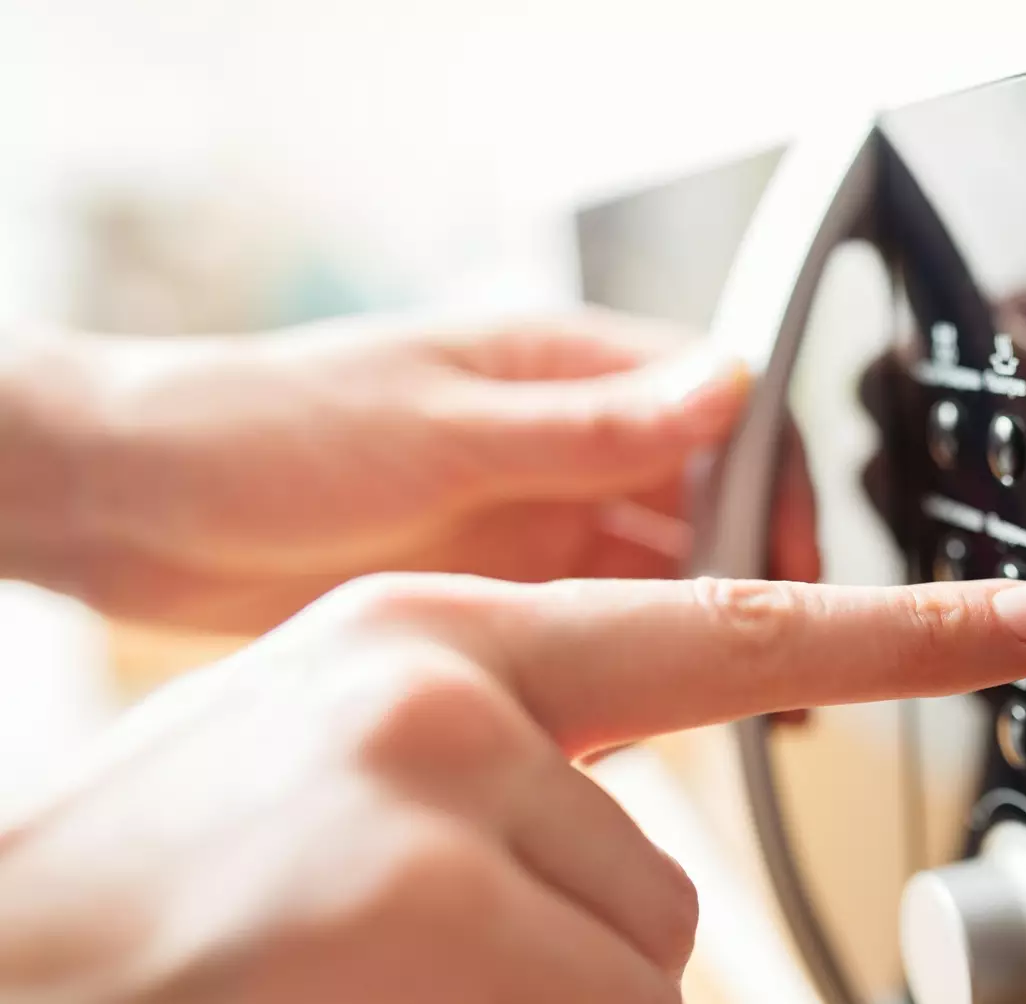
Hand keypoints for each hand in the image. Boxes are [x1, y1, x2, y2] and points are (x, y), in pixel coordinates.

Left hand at [0, 310, 817, 632]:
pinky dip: (630, 650)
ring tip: (728, 682)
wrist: (138, 508)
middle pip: (701, 493)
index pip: (714, 405)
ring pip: (654, 562)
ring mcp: (529, 517)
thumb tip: (726, 384)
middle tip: (773, 638)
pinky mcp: (496, 585)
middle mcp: (557, 443)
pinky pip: (595, 616)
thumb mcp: (441, 429)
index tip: (795, 548)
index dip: (771, 473)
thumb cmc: (263, 429)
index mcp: (555, 369)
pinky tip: (643, 691)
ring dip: (695, 611)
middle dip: (750, 557)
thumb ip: (590, 424)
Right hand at [0, 573, 1025, 1003]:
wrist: (10, 949)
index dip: (901, 629)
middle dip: (574, 950)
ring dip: (536, 997)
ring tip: (376, 968)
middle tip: (405, 944)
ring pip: (631, 964)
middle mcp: (451, 685)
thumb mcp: (357, 757)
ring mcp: (439, 796)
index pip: (724, 625)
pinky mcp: (428, 914)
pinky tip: (381, 990)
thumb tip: (631, 853)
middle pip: (661, 884)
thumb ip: (516, 762)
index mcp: (441, 626)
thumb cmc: (180, 874)